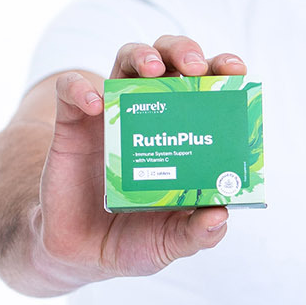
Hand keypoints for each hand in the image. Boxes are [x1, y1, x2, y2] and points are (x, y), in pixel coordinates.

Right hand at [37, 35, 248, 282]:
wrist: (80, 254)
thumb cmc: (134, 240)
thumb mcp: (170, 242)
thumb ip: (196, 233)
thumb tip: (221, 216)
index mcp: (182, 133)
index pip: (206, 86)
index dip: (221, 69)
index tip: (235, 69)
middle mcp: (149, 114)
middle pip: (168, 59)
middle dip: (184, 50)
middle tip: (196, 67)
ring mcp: (111, 116)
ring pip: (126, 60)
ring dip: (142, 54)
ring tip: (153, 69)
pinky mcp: (72, 125)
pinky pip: (69, 90)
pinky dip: (80, 87)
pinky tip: (94, 104)